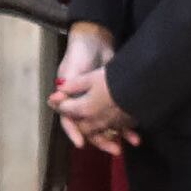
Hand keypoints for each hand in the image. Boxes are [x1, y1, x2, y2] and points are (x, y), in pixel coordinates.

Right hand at [49, 28, 138, 154]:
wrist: (97, 41)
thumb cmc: (80, 55)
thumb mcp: (72, 70)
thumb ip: (67, 87)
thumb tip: (53, 101)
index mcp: (70, 101)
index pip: (71, 122)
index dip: (75, 133)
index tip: (81, 144)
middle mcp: (84, 106)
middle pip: (91, 129)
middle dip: (102, 139)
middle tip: (115, 150)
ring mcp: (99, 104)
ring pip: (107, 125)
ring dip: (119, 135)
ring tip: (132, 143)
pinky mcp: (114, 100)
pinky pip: (120, 117)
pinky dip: (128, 126)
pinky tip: (137, 134)